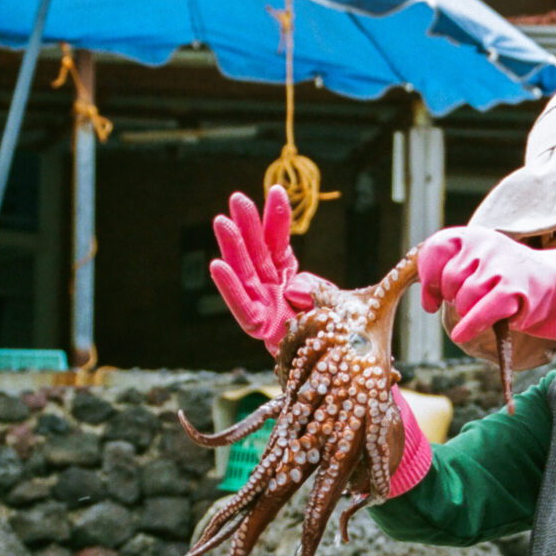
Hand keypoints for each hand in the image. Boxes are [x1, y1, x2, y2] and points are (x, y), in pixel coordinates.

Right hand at [210, 186, 331, 353]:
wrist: (336, 364)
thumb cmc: (337, 331)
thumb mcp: (339, 301)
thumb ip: (319, 288)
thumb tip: (293, 288)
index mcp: (289, 276)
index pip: (280, 242)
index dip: (277, 219)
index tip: (276, 191)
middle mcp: (272, 288)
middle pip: (257, 251)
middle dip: (248, 224)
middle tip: (238, 198)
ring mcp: (264, 306)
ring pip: (245, 272)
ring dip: (233, 247)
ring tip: (222, 222)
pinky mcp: (259, 327)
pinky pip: (242, 306)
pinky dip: (229, 286)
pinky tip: (216, 265)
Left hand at [417, 226, 555, 406]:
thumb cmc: (519, 288)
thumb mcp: (486, 273)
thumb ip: (458, 273)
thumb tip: (425, 294)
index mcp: (478, 237)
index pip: (436, 248)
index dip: (429, 275)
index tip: (432, 299)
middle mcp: (489, 245)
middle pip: (449, 278)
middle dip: (453, 299)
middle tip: (468, 309)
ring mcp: (503, 264)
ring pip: (463, 295)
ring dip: (465, 314)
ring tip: (482, 317)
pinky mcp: (517, 288)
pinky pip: (480, 309)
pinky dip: (470, 325)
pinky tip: (468, 334)